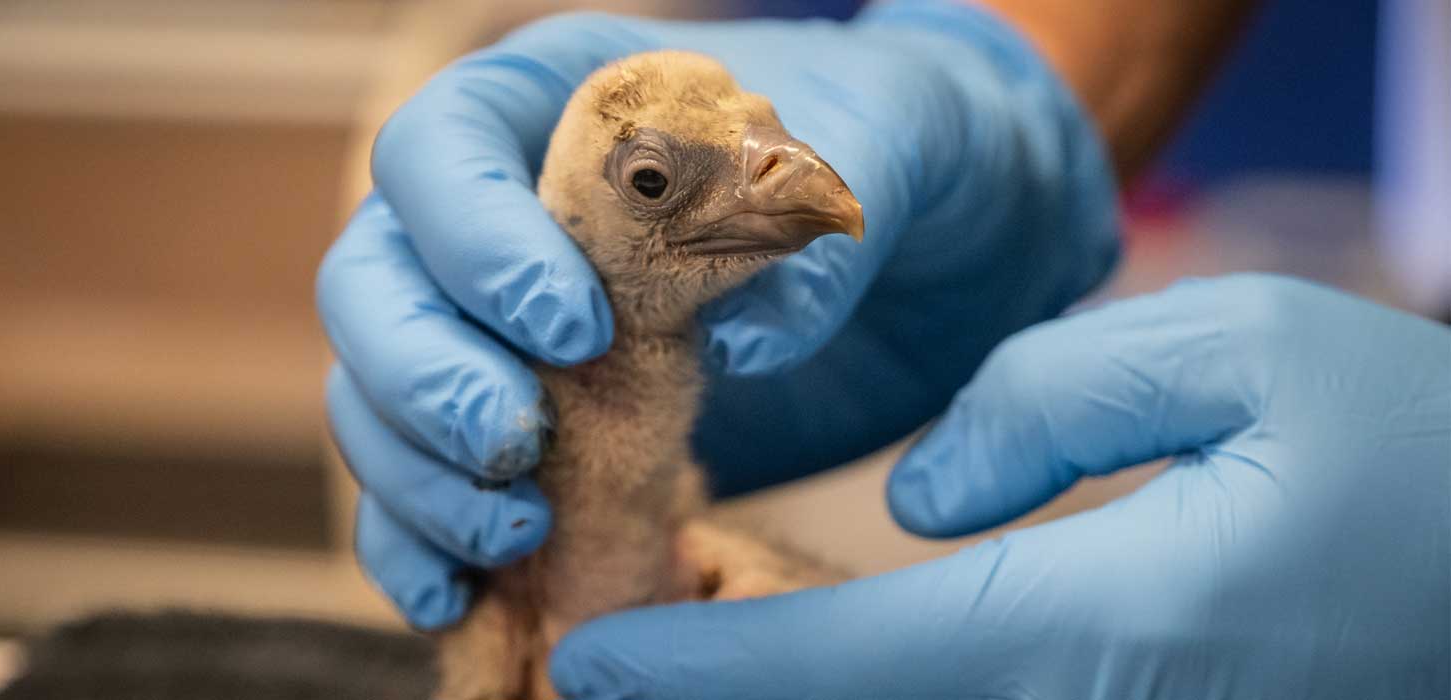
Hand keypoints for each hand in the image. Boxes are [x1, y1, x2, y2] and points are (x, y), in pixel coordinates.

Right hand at [316, 2, 1117, 627]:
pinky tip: (460, 590)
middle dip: (421, 372)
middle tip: (511, 444)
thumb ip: (813, 206)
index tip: (572, 327)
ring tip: (514, 529)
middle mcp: (508, 212)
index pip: (445, 147)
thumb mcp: (893, 138)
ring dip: (415, 472)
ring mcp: (505, 326)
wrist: (947, 237)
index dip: (473, 239)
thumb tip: (735, 346)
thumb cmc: (906, 148)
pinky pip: (422, 482)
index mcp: (568, 104)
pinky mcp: (538, 428)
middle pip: (375, 279)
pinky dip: (420, 539)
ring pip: (376, 390)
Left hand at [550, 275, 1450, 698]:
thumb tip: (922, 500)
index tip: (596, 661)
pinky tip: (846, 667)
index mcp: (1102, 626)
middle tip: (617, 670)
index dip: (701, 672)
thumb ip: (1050, 401)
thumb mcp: (1245, 351)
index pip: (848, 666)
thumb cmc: (1416, 454)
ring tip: (706, 659)